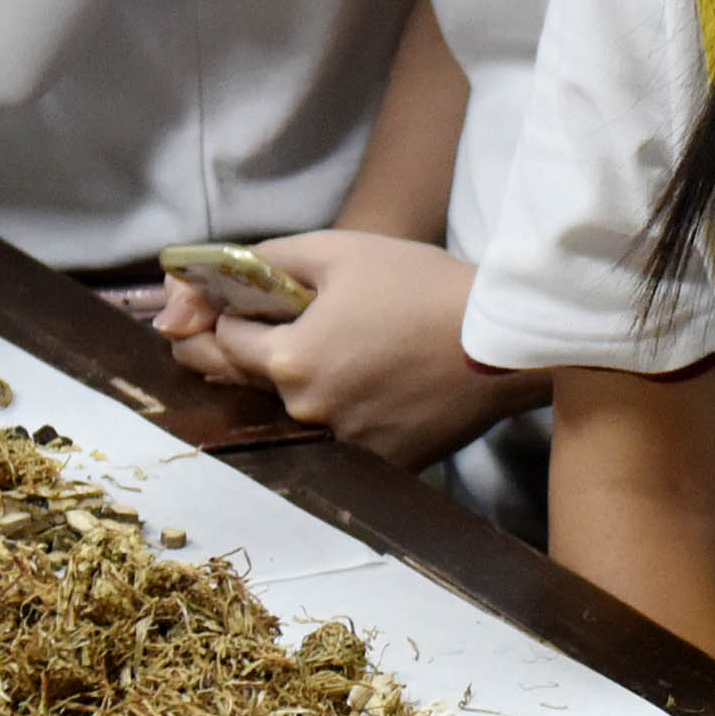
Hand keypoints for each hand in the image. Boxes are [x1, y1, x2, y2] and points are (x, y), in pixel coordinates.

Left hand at [169, 232, 537, 469]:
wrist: (504, 342)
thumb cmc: (422, 286)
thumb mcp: (337, 250)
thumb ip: (265, 261)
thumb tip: (210, 279)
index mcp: (288, 361)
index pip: (220, 342)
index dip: (221, 317)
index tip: (233, 304)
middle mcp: (307, 413)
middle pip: (243, 385)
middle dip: (235, 355)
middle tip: (247, 327)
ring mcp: (344, 446)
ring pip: (291, 413)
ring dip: (289, 385)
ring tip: (322, 350)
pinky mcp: (380, 464)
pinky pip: (335, 438)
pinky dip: (337, 411)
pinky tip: (363, 381)